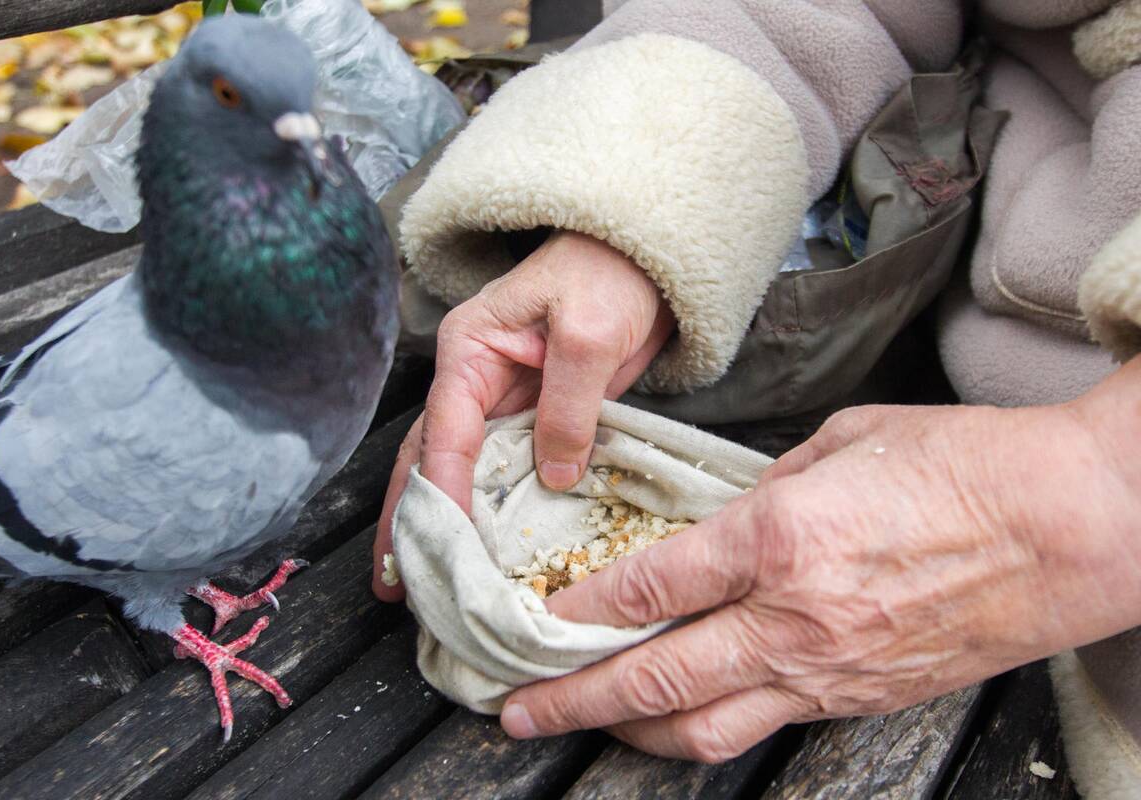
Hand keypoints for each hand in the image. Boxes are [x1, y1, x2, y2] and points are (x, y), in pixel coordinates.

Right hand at [373, 231, 674, 600]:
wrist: (645, 262)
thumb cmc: (609, 277)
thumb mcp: (589, 335)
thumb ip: (568, 405)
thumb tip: (555, 475)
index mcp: (470, 350)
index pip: (446, 430)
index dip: (441, 490)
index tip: (441, 542)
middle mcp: (473, 380)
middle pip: (432, 459)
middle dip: (413, 520)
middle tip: (394, 584)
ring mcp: (501, 403)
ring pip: (463, 473)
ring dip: (445, 525)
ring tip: (424, 584)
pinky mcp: (533, 419)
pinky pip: (507, 472)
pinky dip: (492, 513)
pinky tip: (484, 553)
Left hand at [498, 394, 1140, 761]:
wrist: (1074, 525)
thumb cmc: (966, 464)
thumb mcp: (845, 442)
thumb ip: (769, 486)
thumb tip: (728, 521)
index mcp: (781, 538)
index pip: (650, 587)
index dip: (581, 607)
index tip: (539, 616)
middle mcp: (794, 617)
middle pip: (657, 677)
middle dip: (574, 698)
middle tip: (518, 709)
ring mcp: (830, 671)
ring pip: (705, 726)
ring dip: (633, 729)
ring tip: (585, 722)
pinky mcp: (863, 698)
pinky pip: (766, 725)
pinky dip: (709, 724)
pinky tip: (683, 714)